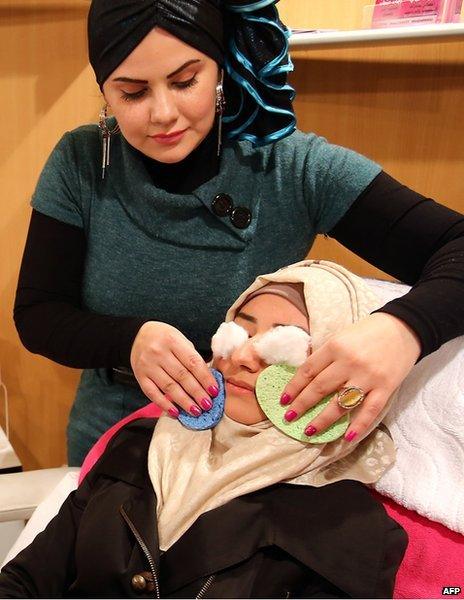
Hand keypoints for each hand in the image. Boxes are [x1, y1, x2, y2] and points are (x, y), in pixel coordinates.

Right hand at [130, 321, 218, 417]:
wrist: (136, 335)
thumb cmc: (164, 338)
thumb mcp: (179, 339)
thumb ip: (192, 356)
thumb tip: (208, 379)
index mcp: (173, 341)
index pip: (193, 362)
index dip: (205, 378)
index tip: (214, 391)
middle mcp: (159, 352)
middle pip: (182, 376)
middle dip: (197, 393)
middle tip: (208, 405)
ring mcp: (148, 365)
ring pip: (169, 387)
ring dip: (184, 401)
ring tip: (196, 411)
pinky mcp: (140, 376)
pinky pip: (152, 393)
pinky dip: (164, 404)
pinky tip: (175, 412)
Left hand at [280, 313, 421, 441]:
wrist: (404, 327)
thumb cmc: (368, 331)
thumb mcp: (341, 336)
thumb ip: (326, 355)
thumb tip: (306, 376)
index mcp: (335, 346)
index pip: (308, 370)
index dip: (294, 387)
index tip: (284, 400)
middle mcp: (349, 362)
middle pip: (320, 388)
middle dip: (302, 405)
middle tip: (289, 418)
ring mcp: (368, 377)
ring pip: (341, 404)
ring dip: (323, 420)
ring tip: (309, 431)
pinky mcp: (386, 387)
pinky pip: (370, 411)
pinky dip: (358, 426)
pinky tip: (346, 437)